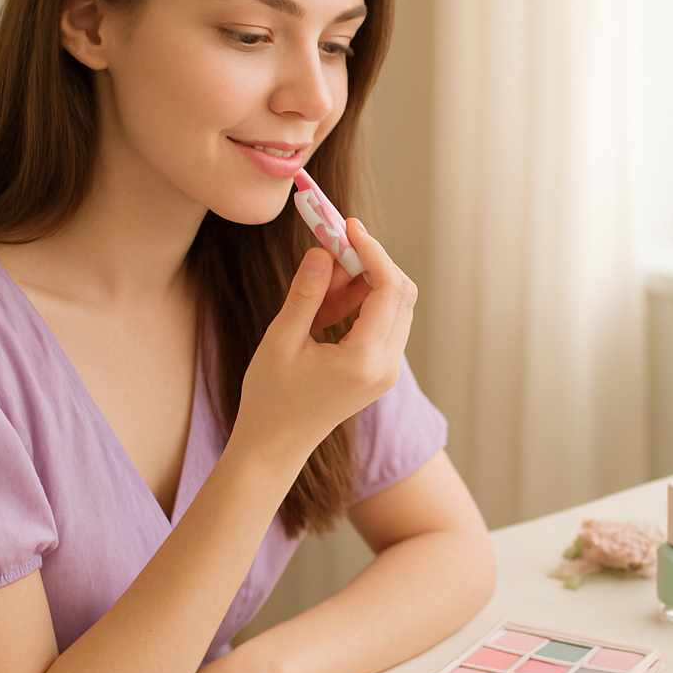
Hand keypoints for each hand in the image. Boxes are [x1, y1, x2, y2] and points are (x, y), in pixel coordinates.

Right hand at [233, 220, 416, 463]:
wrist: (275, 446)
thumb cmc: (270, 398)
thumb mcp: (281, 341)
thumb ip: (305, 293)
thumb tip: (323, 251)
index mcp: (365, 361)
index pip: (388, 289)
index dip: (371, 251)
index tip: (347, 227)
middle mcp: (386, 367)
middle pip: (401, 293)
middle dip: (370, 262)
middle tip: (332, 245)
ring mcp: (387, 371)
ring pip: (394, 306)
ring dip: (363, 283)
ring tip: (318, 287)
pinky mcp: (380, 371)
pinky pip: (383, 322)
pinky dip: (360, 303)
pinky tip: (324, 307)